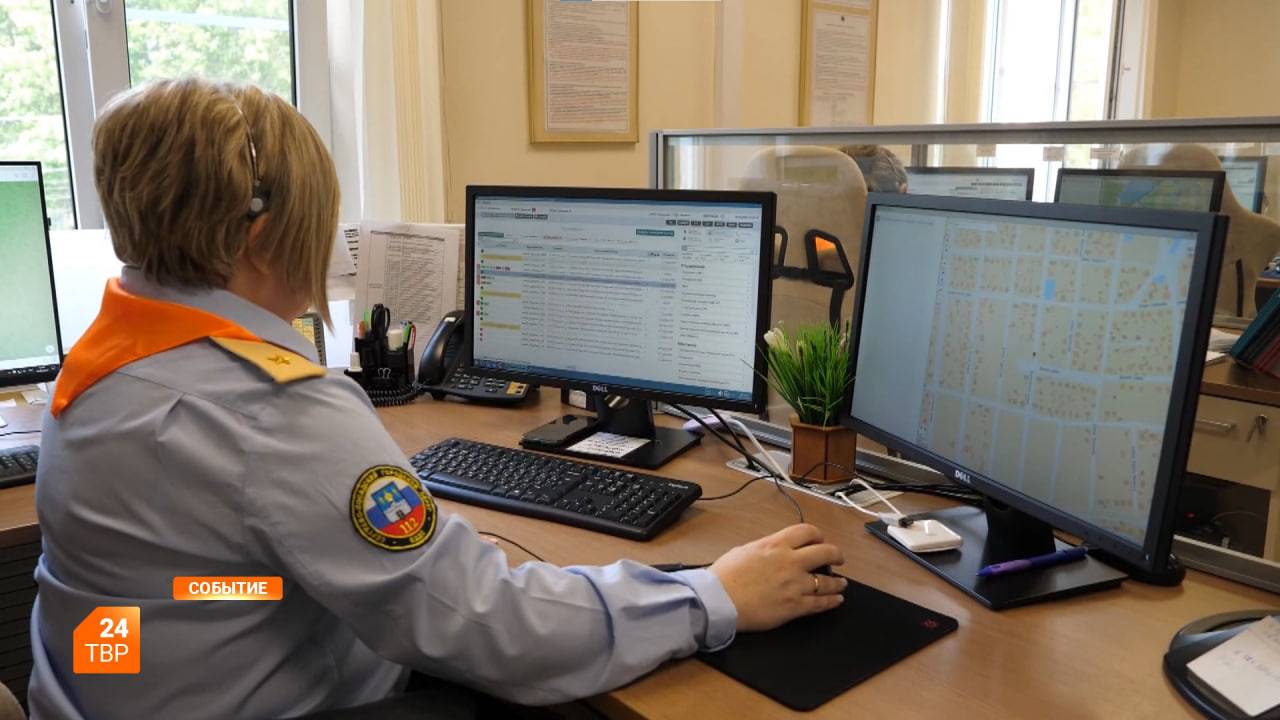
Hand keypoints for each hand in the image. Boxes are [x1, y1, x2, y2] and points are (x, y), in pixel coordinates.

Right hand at [708, 524, 846, 631]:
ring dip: (838, 582)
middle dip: (836, 555)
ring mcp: (795, 584)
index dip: (818, 536)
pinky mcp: (794, 606)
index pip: (807, 532)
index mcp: (776, 545)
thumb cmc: (724, 577)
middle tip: (838, 559)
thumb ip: (764, 548)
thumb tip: (772, 550)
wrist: (718, 601)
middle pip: (825, 553)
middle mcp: (790, 562)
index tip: (820, 541)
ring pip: (828, 581)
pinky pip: (821, 603)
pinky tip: (837, 600)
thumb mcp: (744, 550)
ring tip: (842, 583)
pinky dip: (832, 601)